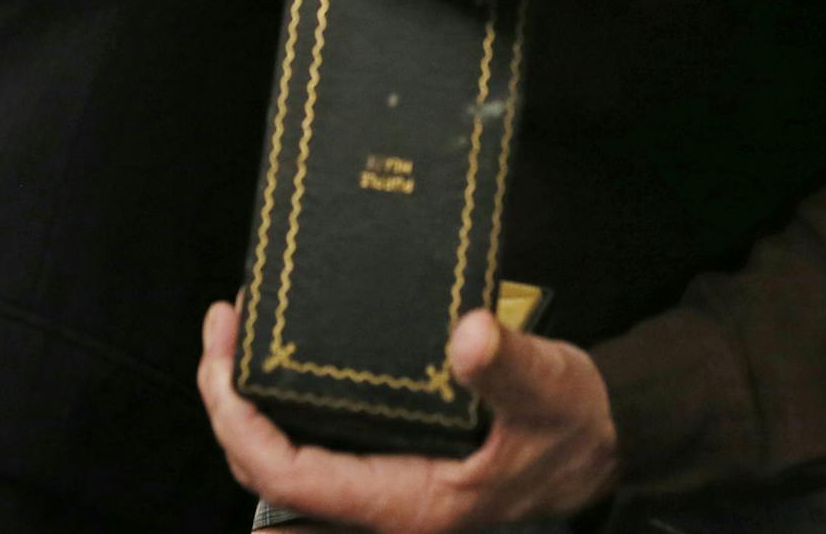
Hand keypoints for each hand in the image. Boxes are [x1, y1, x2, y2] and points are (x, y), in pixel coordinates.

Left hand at [199, 302, 617, 532]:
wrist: (603, 442)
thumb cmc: (574, 426)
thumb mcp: (548, 389)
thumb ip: (509, 368)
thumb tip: (468, 335)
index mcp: (408, 503)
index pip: (290, 476)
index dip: (242, 424)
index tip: (223, 361)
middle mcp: (384, 503)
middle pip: (271, 469)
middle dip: (229, 402)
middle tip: (223, 322)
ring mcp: (384, 485)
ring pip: (286, 457)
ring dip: (251, 400)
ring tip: (238, 329)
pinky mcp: (390, 460)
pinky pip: (314, 442)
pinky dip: (285, 400)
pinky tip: (284, 354)